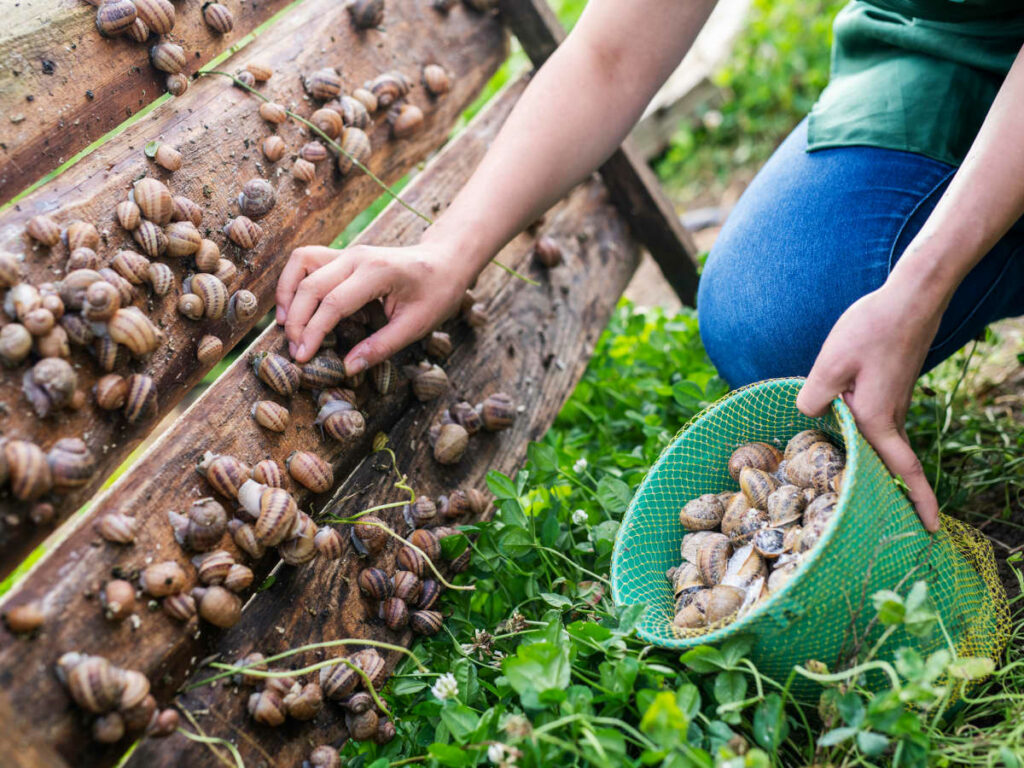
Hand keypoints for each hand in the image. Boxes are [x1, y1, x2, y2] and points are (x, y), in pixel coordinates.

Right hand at [275, 242, 469, 371]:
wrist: (447, 261)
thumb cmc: (437, 293)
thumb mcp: (416, 326)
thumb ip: (380, 347)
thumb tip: (347, 368)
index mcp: (377, 272)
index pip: (333, 303)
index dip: (312, 332)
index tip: (302, 358)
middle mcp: (357, 257)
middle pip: (310, 285)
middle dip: (296, 321)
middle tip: (294, 352)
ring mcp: (348, 252)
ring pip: (301, 263)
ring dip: (286, 293)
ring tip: (285, 326)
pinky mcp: (344, 255)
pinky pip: (307, 260)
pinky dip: (293, 280)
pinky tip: (292, 306)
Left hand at [795, 285, 942, 531]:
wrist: (910, 298)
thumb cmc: (872, 327)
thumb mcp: (831, 361)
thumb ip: (815, 395)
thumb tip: (808, 414)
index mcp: (876, 417)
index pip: (904, 471)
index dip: (920, 501)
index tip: (931, 529)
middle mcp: (890, 415)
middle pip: (890, 464)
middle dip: (894, 494)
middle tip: (887, 522)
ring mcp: (895, 402)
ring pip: (882, 441)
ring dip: (875, 464)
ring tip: (853, 485)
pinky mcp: (892, 389)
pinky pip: (880, 422)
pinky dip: (868, 437)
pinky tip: (845, 431)